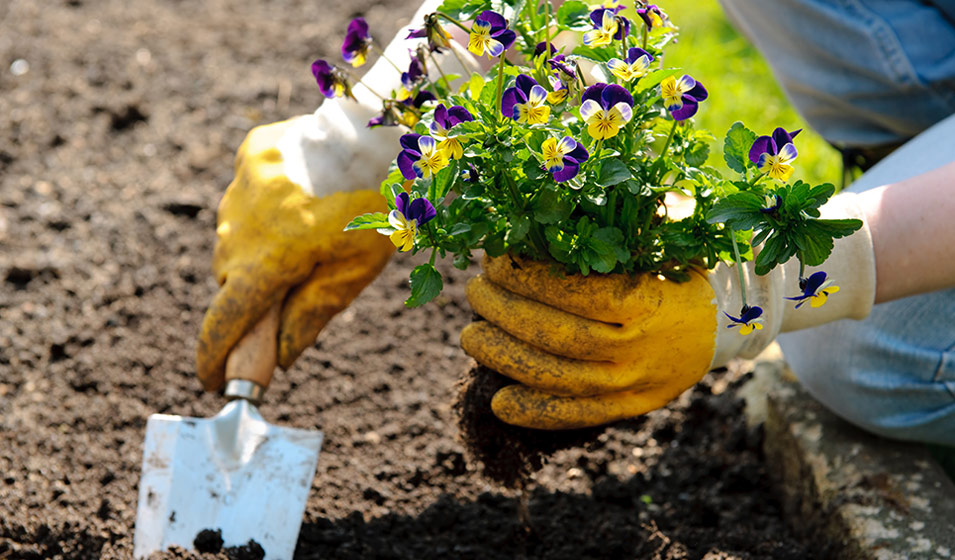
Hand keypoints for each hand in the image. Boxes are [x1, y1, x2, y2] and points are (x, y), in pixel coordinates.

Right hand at [196, 118, 393, 390]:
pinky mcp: (251, 155)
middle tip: (286, 288)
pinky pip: (245, 195)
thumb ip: (309, 317)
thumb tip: (280, 359)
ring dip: (256, 248)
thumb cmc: (378, 210)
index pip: (224, 322)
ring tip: (302, 234)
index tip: (213, 379)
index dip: (214, 357)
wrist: (383, 136)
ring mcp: (240, 187)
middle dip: (251, 293)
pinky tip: (298, 198)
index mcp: (266, 263)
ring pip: (234, 237)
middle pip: (230, 279)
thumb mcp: (352, 274)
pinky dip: (264, 207)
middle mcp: (239, 227)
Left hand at [460, 194, 875, 429]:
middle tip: (473, 292)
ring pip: (558, 377)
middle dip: (505, 313)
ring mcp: (633, 383)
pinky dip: (535, 413)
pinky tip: (498, 402)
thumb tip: (552, 193)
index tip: (495, 260)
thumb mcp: (658, 242)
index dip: (527, 278)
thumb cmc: (676, 272)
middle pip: (557, 335)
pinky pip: (577, 416)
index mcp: (646, 301)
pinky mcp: (629, 408)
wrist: (722, 327)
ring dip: (505, 358)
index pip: (574, 292)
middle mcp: (638, 347)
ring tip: (470, 336)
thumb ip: (616, 226)